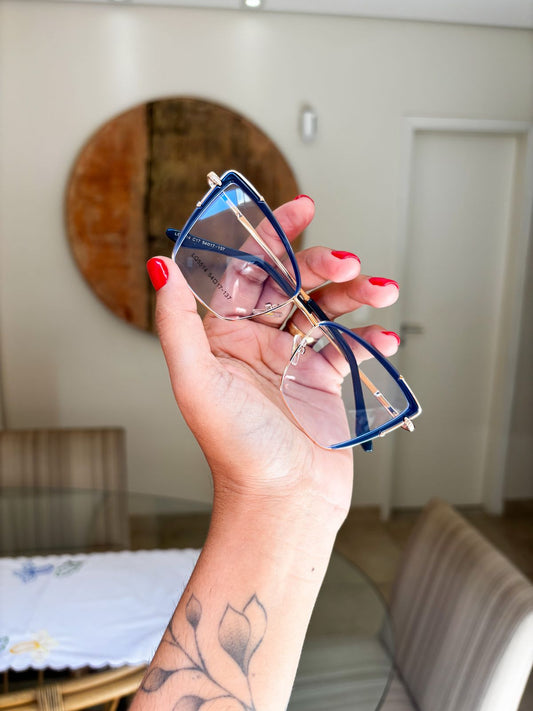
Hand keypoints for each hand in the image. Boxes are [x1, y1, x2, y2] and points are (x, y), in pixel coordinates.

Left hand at [148, 196, 399, 529]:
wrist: (283, 502)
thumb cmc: (236, 449)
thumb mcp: (197, 381)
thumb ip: (177, 322)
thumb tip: (161, 264)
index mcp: (222, 336)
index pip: (245, 270)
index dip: (271, 236)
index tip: (301, 209)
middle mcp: (256, 342)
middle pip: (291, 284)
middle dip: (321, 266)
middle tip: (347, 262)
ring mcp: (292, 359)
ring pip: (326, 309)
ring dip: (355, 295)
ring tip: (381, 289)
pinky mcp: (323, 380)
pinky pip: (349, 345)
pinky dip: (369, 338)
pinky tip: (384, 339)